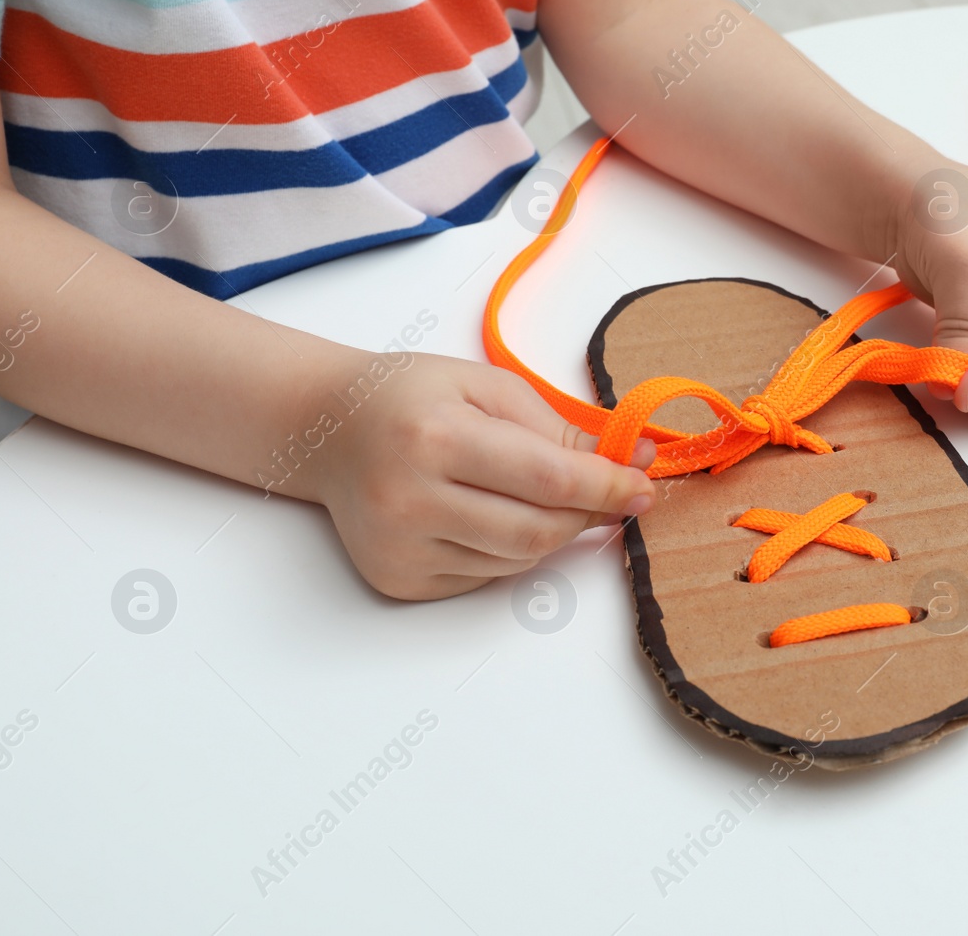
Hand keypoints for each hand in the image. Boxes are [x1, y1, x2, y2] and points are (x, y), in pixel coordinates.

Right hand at [303, 352, 654, 599]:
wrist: (324, 429)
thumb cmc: (410, 398)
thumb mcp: (486, 388)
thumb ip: (559, 428)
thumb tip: (631, 460)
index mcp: (436, 438)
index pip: (547, 478)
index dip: (607, 487)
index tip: (643, 487)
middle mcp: (412, 499)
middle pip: (538, 531)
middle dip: (587, 515)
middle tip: (610, 495)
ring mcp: (401, 548)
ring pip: (517, 561)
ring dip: (549, 533)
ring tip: (532, 493)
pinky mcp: (398, 579)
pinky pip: (485, 576)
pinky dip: (507, 550)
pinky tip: (485, 513)